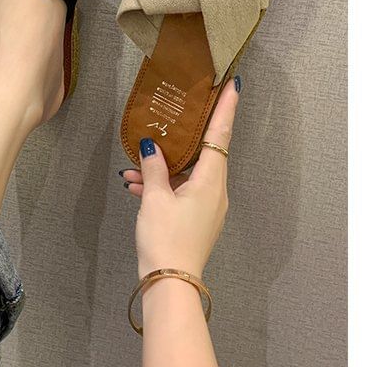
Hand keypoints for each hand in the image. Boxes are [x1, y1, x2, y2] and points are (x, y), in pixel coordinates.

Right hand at [124, 79, 239, 277]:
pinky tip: (137, 186)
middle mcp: (216, 191)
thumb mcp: (155, 199)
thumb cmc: (165, 238)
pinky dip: (163, 185)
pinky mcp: (197, 218)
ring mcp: (208, 206)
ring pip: (187, 174)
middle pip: (203, 153)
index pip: (220, 136)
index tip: (233, 85)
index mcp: (211, 181)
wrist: (170, 281)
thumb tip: (151, 146)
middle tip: (178, 112)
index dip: (226, 109)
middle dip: (182, 137)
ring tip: (133, 168)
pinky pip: (182, 191)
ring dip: (163, 168)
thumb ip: (154, 168)